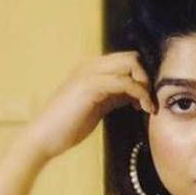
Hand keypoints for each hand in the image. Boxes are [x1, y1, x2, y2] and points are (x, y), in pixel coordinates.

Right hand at [22, 51, 154, 160]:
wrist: (45, 138)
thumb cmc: (70, 125)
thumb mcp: (98, 106)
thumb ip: (115, 96)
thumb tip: (135, 94)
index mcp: (91, 69)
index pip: (127, 59)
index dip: (142, 76)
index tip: (147, 97)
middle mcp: (90, 66)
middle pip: (132, 57)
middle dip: (147, 77)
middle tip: (150, 100)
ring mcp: (89, 73)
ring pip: (131, 64)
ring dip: (146, 85)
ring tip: (149, 106)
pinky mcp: (90, 86)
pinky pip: (125, 82)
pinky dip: (139, 93)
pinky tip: (142, 108)